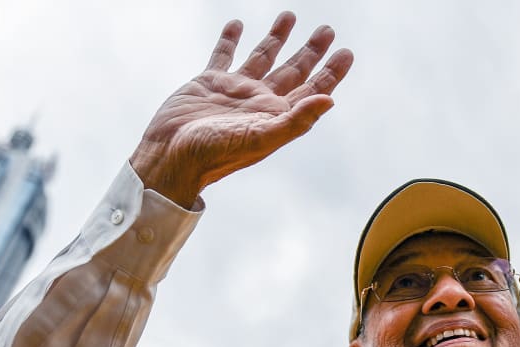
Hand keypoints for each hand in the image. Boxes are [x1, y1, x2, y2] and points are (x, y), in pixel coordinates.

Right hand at [130, 12, 353, 207]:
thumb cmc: (216, 154)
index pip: (311, 89)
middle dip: (311, 51)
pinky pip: (223, 55)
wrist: (172, 157)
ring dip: (276, 38)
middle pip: (293, 70)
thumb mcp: (261, 137)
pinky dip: (230, 40)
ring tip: (289, 16)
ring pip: (262, 57)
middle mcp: (259, 101)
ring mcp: (234, 91)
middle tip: (327, 31)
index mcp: (276, 115)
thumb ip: (296, 120)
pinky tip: (237, 25)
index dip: (331, 72)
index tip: (346, 53)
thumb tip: (329, 100)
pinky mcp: (208, 83)